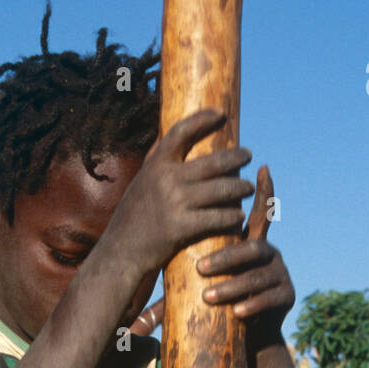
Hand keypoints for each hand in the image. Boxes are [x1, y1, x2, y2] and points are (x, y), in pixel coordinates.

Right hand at [106, 109, 254, 278]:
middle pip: (214, 161)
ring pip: (222, 189)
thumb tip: (171, 136)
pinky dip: (232, 216)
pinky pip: (218, 218)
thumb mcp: (140, 184)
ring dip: (241, 188)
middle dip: (236, 157)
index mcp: (155, 165)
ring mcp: (175, 203)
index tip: (221, 113)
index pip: (182, 131)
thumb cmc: (133, 219)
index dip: (203, 119)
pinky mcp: (182, 227)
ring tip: (249, 188)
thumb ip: (156, 162)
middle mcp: (166, 178)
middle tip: (247, 155)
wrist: (120, 253)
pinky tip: (239, 216)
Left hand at [197, 165, 293, 342]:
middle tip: (200, 269)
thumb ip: (199, 252)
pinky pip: (270, 299)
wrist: (249, 327)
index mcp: (254, 241)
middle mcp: (271, 253)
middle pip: (252, 249)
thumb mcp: (212, 271)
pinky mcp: (287, 296)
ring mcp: (281, 274)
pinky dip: (252, 305)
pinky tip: (237, 313)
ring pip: (257, 277)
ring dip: (232, 287)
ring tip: (209, 297)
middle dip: (226, 259)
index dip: (265, 191)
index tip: (263, 168)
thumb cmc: (224, 293)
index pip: (259, 213)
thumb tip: (162, 231)